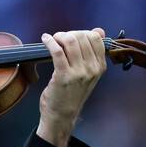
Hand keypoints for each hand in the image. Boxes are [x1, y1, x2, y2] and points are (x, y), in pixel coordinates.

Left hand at [36, 29, 106, 146]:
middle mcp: (92, 69)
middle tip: (59, 39)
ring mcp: (78, 73)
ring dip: (59, 36)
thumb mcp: (88, 73)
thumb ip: (93, 53)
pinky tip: (45, 40)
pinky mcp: (63, 75)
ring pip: (70, 41)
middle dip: (69, 33)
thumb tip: (99, 30)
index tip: (72, 37)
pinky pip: (57, 51)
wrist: (62, 115)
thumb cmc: (72, 93)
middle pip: (82, 36)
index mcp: (100, 67)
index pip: (95, 38)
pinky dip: (50, 42)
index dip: (81, 32)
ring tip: (53, 39)